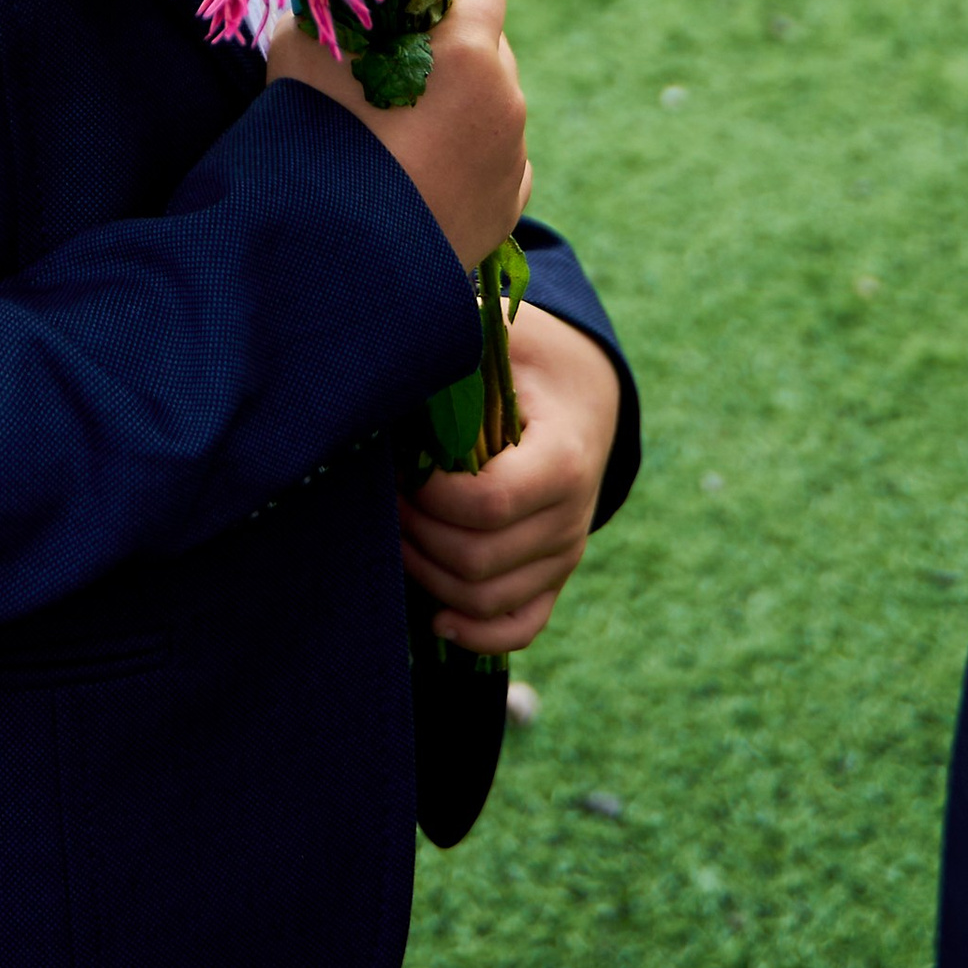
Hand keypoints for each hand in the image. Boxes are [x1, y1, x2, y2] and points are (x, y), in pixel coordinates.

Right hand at [265, 0, 529, 267]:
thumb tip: (339, 1)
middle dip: (448, 49)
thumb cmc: (315, 136)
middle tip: (390, 70)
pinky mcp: (506, 209)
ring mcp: (511, 160)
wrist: (329, 256)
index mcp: (471, 53)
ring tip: (395, 132)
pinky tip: (415, 173)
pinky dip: (464, 156)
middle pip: (490, 47)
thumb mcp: (301, 47)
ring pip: (493, 105)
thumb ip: (332, 13)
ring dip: (456, 104)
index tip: (401, 11)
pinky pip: (494, 160)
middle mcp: (507, 101)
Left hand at [398, 301, 621, 652]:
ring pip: (486, 600)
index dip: (432, 495)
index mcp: (564, 458)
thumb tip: (389, 362)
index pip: (490, 503)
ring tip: (395, 530)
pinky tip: (434, 616)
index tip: (400, 466)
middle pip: (479, 560)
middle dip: (417, 533)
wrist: (585, 391)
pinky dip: (476, 634)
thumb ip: (455, 345)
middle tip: (383, 497)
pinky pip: (520, 627)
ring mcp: (565, 555)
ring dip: (427, 573)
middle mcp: (572, 517)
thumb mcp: (502, 334)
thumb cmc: (531, 357)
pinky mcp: (553, 577)